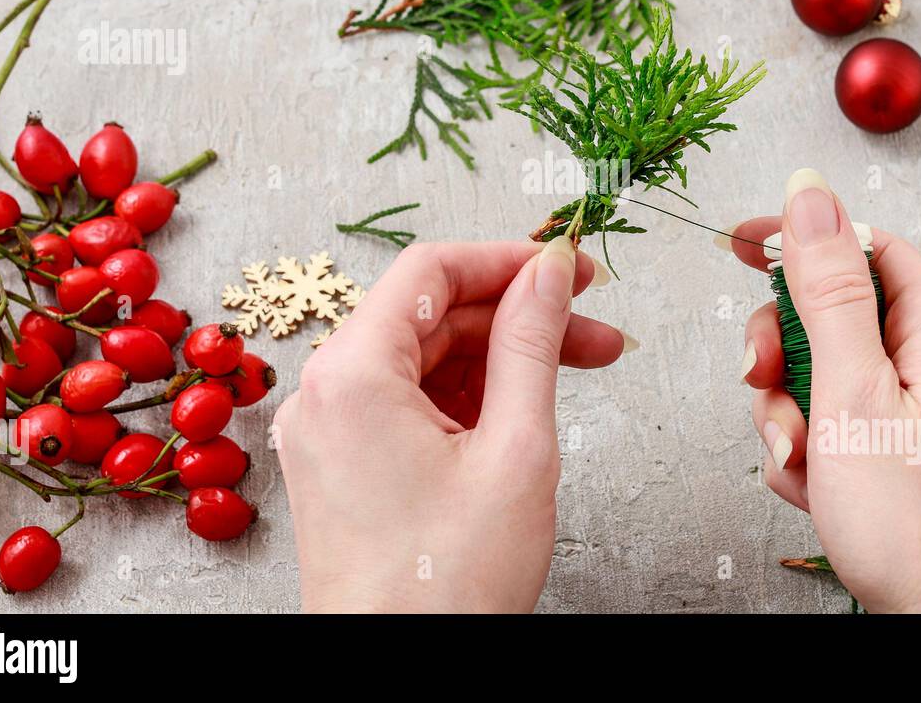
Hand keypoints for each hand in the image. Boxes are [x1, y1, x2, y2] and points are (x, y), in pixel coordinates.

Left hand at [273, 239, 627, 612]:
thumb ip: (532, 344)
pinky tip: (524, 408)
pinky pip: (408, 401)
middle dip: (519, 316)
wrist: (395, 676)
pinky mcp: (344, 464)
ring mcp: (330, 431)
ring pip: (424, 360)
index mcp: (352, 374)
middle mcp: (326, 393)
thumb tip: (549, 273)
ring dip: (501, 358)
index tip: (569, 266)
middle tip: (594, 328)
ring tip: (579, 370)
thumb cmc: (445, 586)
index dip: (509, 259)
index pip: (431, 270)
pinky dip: (468, 397)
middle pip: (431, 315)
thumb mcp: (514, 449)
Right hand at [729, 168, 920, 612]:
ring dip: (790, 414)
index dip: (800, 241)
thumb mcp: (852, 393)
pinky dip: (811, 450)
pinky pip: (836, 421)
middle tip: (762, 383)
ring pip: (823, 373)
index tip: (740, 245)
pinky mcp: (902, 446)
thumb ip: (827, 291)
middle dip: (783, 352)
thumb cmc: (916, 524)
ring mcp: (920, 406)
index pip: (864, 246)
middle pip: (833, 313)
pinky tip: (816, 488)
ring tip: (801, 461)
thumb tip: (811, 197)